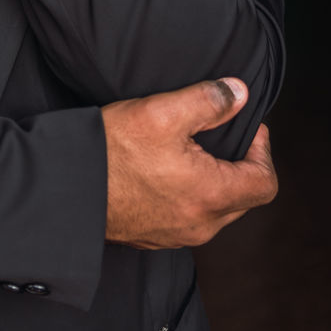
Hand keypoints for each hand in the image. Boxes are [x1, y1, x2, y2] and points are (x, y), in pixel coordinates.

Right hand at [101, 78, 276, 249]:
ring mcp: (176, 235)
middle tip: (220, 133)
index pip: (265, 183)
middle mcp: (199, 225)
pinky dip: (190, 195)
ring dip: (214, 181)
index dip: (263, 151)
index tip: (247, 127)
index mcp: (210, 196)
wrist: (65, 187)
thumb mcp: (160, 112)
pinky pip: (189, 217)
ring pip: (216, 210)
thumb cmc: (111, 150)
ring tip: (191, 150)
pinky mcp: (154, 236)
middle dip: (239, 164)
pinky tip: (165, 171)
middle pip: (243, 198)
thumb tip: (240, 93)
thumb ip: (208, 100)